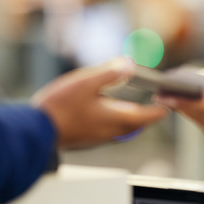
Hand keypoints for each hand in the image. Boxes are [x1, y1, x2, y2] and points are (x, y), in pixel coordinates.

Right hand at [32, 58, 168, 148]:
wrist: (35, 130)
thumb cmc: (59, 107)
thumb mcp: (86, 82)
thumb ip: (109, 73)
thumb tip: (129, 64)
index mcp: (116, 118)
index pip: (147, 116)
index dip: (160, 109)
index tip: (169, 103)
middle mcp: (110, 132)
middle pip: (137, 125)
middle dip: (147, 115)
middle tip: (154, 105)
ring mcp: (97, 138)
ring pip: (123, 130)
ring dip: (131, 119)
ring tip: (133, 107)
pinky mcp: (86, 139)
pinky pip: (109, 131)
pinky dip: (115, 121)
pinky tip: (106, 112)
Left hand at [156, 86, 203, 157]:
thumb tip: (196, 85)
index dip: (186, 101)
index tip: (169, 96)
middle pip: (199, 114)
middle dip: (179, 104)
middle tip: (161, 95)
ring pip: (199, 122)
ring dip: (185, 110)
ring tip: (169, 99)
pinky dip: (197, 118)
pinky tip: (187, 110)